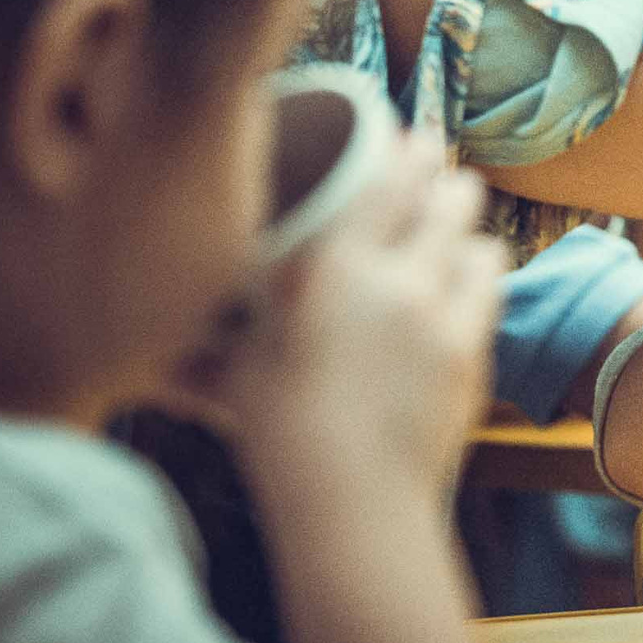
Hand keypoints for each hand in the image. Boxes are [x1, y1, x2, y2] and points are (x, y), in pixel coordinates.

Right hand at [220, 135, 505, 501]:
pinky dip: (479, 275)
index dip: (406, 148)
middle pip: (448, 195)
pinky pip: (492, 285)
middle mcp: (400, 278)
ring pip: (479, 238)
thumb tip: (150, 358)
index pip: (388, 178)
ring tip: (453, 232)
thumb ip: (205, 352)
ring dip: (466, 232)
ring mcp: (446, 312)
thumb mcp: (239, 380)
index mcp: (336, 270)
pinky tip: (466, 280)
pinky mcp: (476, 348)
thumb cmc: (283, 440)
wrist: (355, 506)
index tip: (408, 135)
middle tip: (437, 179)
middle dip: (445, 182)